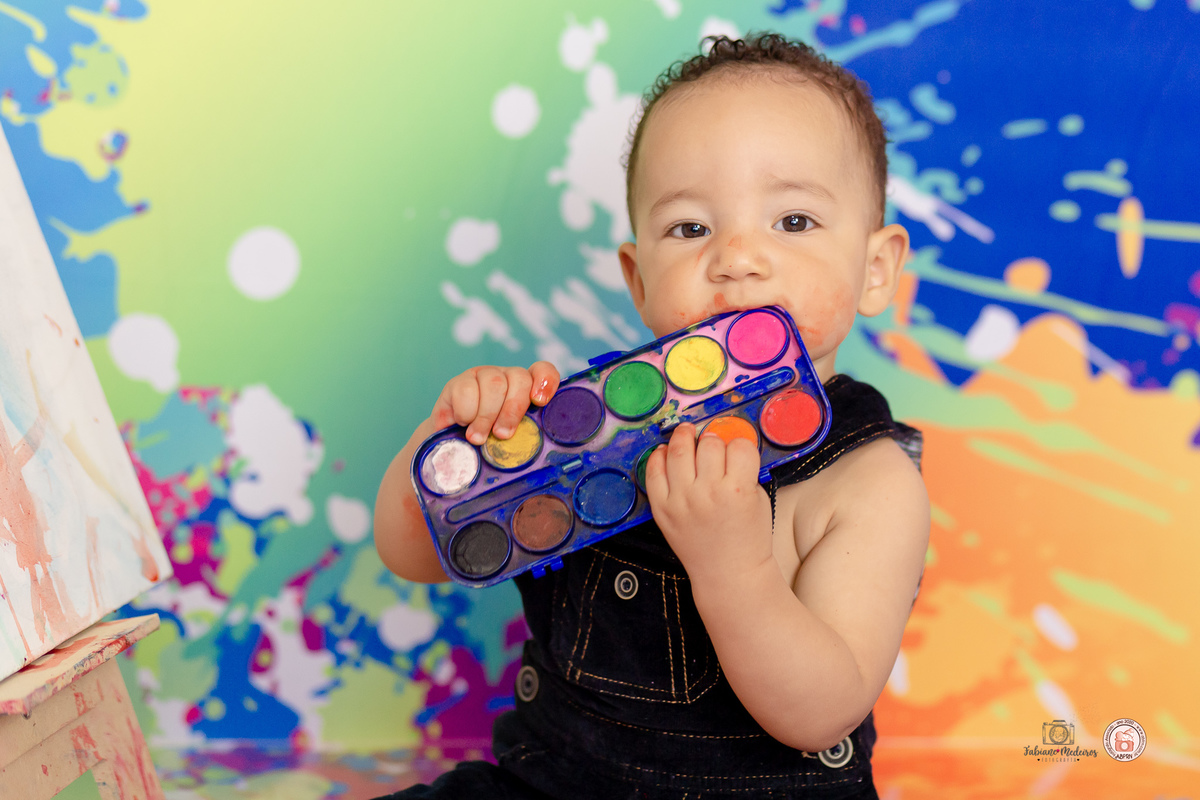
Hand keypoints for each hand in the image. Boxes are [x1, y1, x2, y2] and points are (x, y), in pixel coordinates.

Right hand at [430, 361, 559, 444]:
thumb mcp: (511, 443)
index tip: (540, 402)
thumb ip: (526, 436)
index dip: (545, 382)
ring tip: (479, 438)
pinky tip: (463, 424)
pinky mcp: (457, 382)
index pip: (543, 371)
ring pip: (494, 383)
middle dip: (513, 410)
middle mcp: (506, 377)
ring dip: (487, 415)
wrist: (451, 448)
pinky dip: (466, 412)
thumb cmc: (486, 447)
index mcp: (526, 389)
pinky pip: (466, 389)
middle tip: (503, 435)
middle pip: (519, 378)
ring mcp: (482, 377)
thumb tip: (535, 445)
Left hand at [644, 424, 774, 583]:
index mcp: (738, 490)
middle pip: (710, 444)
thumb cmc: (748, 539)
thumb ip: (744, 472)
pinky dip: (658, 457)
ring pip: (680, 451)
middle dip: (714, 441)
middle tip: (713, 445)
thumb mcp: (759, 501)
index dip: (740, 445)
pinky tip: (664, 452)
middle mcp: (708, 493)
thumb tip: (727, 446)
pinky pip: (653, 474)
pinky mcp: (663, 510)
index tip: (737, 451)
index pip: (739, 446)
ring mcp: (682, 501)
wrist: (730, 574)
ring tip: (686, 433)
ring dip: (684, 437)